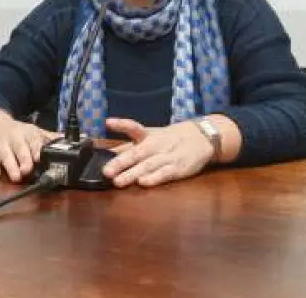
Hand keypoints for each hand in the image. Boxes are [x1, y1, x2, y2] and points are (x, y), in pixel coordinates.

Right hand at [0, 107, 59, 182]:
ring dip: (11, 166)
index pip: (35, 141)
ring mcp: (3, 144)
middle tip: (28, 170)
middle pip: (20, 148)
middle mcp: (16, 138)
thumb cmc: (18, 133)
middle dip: (24, 159)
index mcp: (29, 134)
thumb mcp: (34, 133)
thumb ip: (51, 138)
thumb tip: (75, 139)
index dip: (37, 149)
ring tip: (16, 177)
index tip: (40, 157)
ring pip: (6, 155)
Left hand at [101, 117, 215, 187]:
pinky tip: (143, 183)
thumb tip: (105, 153)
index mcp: (147, 135)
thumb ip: (127, 146)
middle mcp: (156, 144)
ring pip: (148, 165)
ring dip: (132, 174)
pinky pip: (165, 173)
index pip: (133, 127)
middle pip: (136, 152)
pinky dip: (154, 178)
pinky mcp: (178, 168)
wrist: (201, 138)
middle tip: (106, 171)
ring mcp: (167, 156)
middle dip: (120, 162)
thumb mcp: (149, 137)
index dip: (121, 124)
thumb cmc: (168, 139)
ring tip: (118, 181)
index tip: (108, 123)